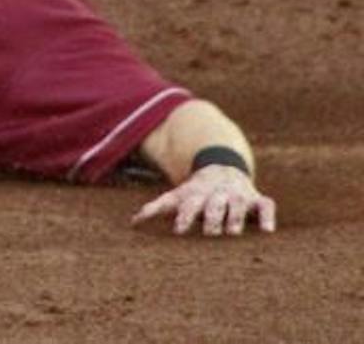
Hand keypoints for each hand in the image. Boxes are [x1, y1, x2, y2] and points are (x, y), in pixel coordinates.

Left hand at [131, 166, 275, 235]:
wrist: (222, 168)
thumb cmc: (196, 192)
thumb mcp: (177, 196)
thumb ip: (157, 208)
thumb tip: (132, 222)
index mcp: (196, 194)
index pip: (189, 204)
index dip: (184, 217)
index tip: (179, 231)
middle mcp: (217, 194)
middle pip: (214, 204)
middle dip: (211, 217)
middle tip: (209, 233)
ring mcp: (238, 195)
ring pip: (238, 204)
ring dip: (236, 217)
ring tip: (233, 233)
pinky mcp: (257, 199)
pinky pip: (266, 205)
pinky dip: (268, 216)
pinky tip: (268, 231)